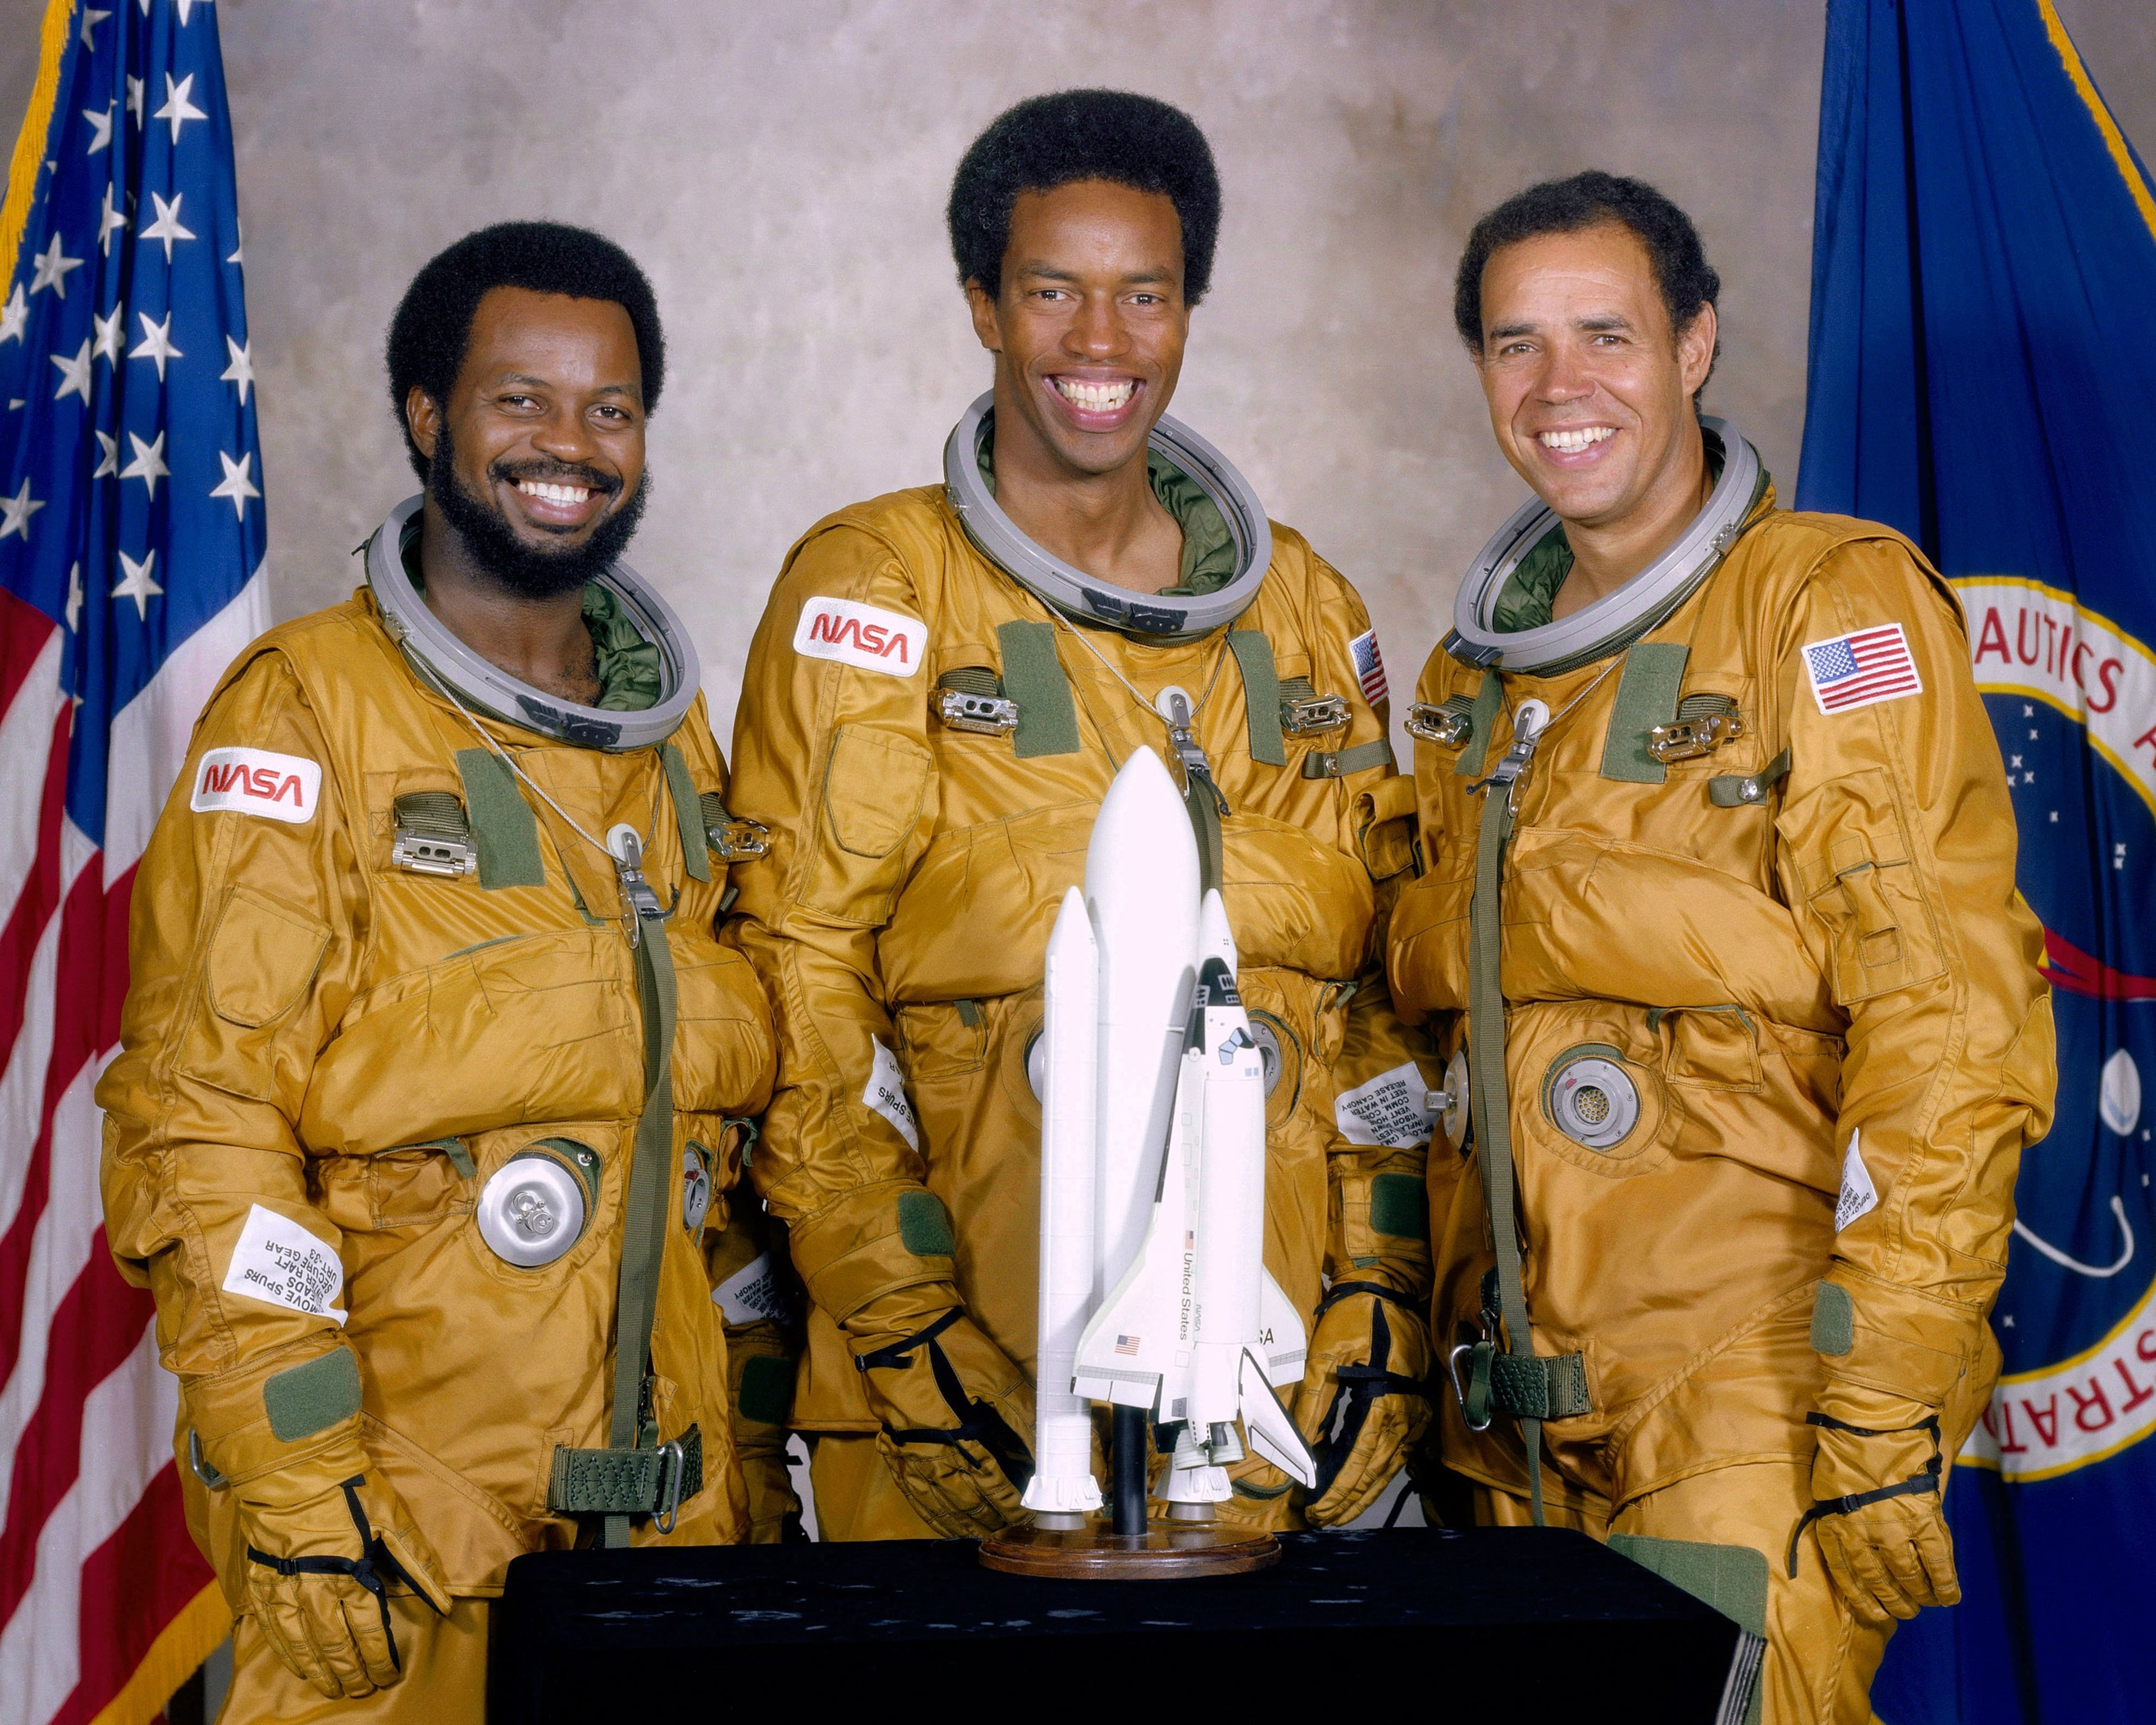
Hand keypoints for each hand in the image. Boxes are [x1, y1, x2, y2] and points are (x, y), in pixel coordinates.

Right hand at [235, 1446, 451, 1698]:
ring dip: (318, 1669)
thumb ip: (418, 1561)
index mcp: (350, 1572)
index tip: (388, 1674)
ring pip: (301, 1642)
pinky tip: (295, 1663)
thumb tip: (444, 1600)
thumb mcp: (393, 1517)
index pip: (368, 1628)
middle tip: (362, 1689)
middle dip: (351, 1671)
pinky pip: (270, 1625)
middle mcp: (315, 1587)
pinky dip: (284, 1649)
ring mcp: (283, 1586)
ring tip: (331, 1687)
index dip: (379, 1656)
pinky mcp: (258, 1578)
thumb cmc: (348, 1485)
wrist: (289, 1463)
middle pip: (334, 1642)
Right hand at [849, 1301, 1034, 1537]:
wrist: (900, 1326)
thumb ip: (1022, 1415)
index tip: (1031, 1512)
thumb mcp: (996, 1375)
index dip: (1013, 1500)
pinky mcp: (892, 1443)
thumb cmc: (952, 1347)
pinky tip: (942, 1519)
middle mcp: (934, 1450)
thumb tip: (1047, 1447)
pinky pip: (910, 1487)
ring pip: (939, 1499)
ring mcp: (909, 1450)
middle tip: (1012, 1526)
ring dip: (963, 1519)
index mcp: (963, 1432)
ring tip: (983, 1531)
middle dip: (992, 1515)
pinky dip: (929, 1508)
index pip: (994, 1481)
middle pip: (967, 1498)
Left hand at [1292, 1284, 1432, 1526]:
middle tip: (1322, 1519)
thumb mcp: (1326, 1353)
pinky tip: (1363, 1488)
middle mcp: (1404, 1414)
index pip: (1357, 1459)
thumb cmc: (1357, 1317)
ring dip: (1362, 1493)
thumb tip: (1299, 1443)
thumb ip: (1314, 1402)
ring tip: (1338, 1513)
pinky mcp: (1414, 1410)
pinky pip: (1397, 1453)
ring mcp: (1413, 1414)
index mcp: (1382, 1400)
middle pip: (1374, 1471)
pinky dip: (1378, 1474)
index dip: (1336, 1488)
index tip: (1316, 1508)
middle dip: (1347, 1499)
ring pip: (1388, 1467)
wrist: (1391, 1291)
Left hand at [1797, 1390, 1955, 1621]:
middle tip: (1906, 1611)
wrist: (1869, 1425)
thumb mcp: (1828, 1487)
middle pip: (1880, 1580)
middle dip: (1894, 1601)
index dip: (1863, 1599)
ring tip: (1925, 1602)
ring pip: (1909, 1575)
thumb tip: (1847, 1535)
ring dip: (1919, 1594)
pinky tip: (1950, 1596)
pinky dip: (1945, 1582)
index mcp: (1834, 1528)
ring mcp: (1894, 1529)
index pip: (1847, 1576)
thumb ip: (1839, 1515)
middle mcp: (1862, 1535)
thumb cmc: (1844, 1451)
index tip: (1875, 1614)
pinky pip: (1938, 1560)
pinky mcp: (1923, 1519)